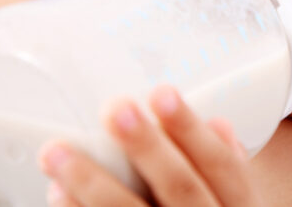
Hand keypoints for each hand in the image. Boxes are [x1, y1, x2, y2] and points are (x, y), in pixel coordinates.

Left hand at [38, 85, 260, 205]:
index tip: (163, 96)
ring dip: (93, 184)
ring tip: (60, 152)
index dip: (193, 132)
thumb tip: (219, 126)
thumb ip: (232, 173)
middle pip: (182, 190)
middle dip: (148, 148)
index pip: (224, 168)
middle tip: (115, 110)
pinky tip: (59, 196)